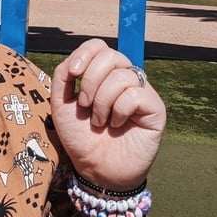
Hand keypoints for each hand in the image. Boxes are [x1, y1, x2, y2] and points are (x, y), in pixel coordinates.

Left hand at [50, 39, 165, 190]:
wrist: (96, 171)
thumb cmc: (81, 138)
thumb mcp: (62, 105)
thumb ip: (63, 78)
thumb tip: (73, 60)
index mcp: (104, 74)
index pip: (99, 45)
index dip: (85, 53)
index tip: (73, 73)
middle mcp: (125, 78)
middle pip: (111, 56)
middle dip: (91, 80)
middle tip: (85, 105)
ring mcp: (142, 91)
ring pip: (122, 76)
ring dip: (102, 101)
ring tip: (99, 121)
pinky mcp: (155, 108)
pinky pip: (135, 95)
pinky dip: (119, 111)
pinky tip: (117, 124)